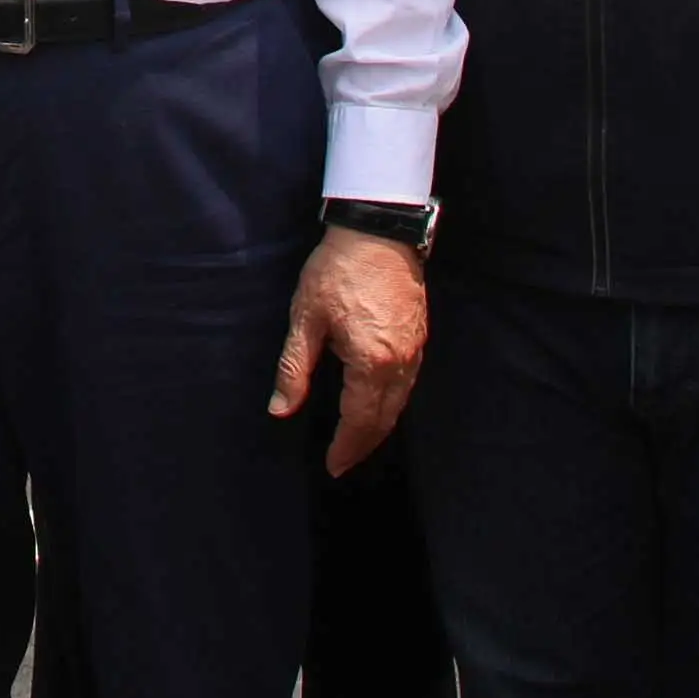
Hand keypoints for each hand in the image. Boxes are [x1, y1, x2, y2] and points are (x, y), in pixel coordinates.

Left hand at [269, 223, 429, 474]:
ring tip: (357, 441)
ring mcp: (414, 351)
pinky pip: (408, 383)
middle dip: (364, 444)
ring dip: (379, 426)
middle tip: (344, 462)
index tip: (333, 466)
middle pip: (385, 418)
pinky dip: (392, 403)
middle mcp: (400, 363)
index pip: (360, 420)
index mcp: (371, 362)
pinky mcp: (419, 337)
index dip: (346, 447)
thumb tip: (279, 409)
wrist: (376, 232)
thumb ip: (294, 368)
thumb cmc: (336, 271)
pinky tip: (377, 404)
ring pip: (400, 403)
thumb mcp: (305, 318)